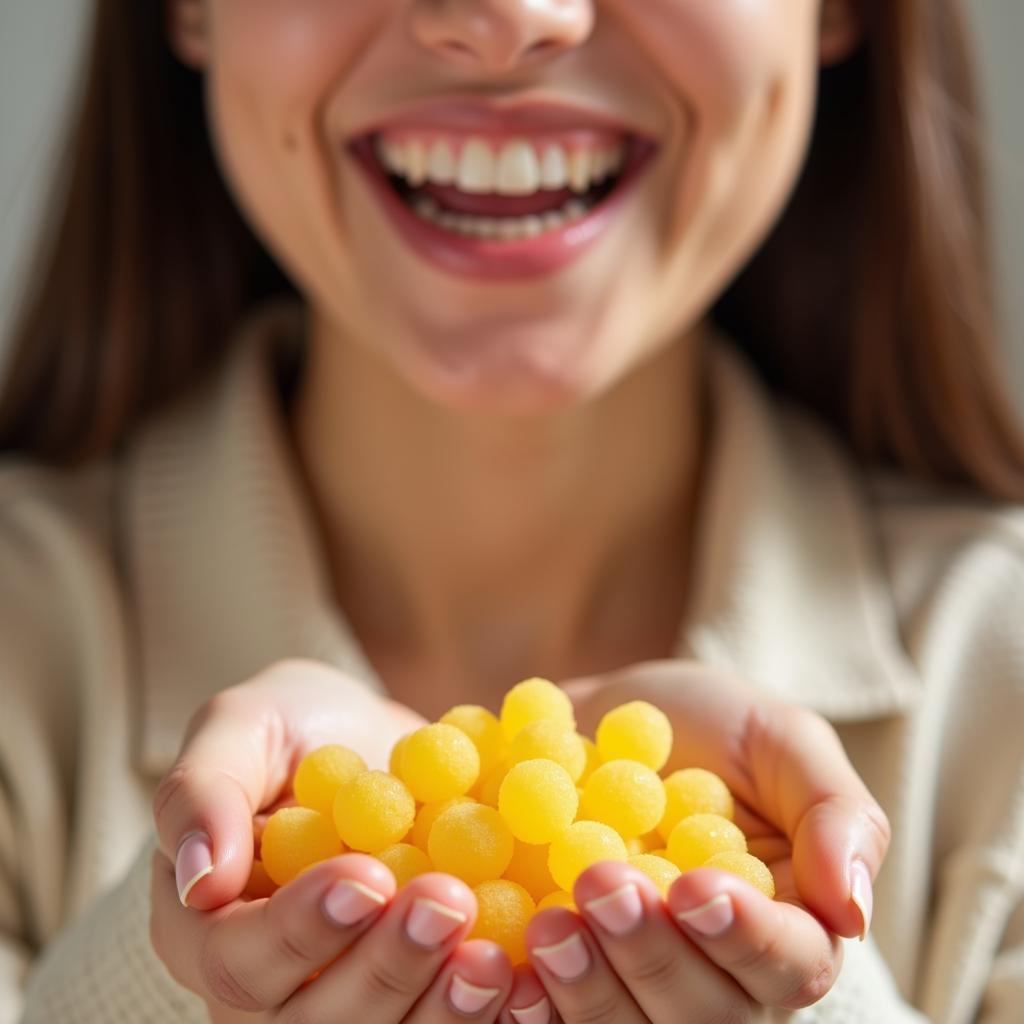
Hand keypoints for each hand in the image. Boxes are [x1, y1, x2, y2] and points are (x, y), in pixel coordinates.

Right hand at [150, 659, 514, 1020]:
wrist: (367, 744)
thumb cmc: (290, 729)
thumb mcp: (240, 728)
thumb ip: (203, 790)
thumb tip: (197, 878)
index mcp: (208, 931)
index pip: (240, 958)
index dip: (302, 929)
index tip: (367, 876)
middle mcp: (270, 991)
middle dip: (385, 970)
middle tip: (449, 903)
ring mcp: (341, 1001)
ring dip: (439, 1012)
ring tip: (494, 959)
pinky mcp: (410, 997)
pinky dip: (482, 1013)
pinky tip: (524, 980)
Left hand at [517, 658, 889, 1021]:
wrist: (614, 721)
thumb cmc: (714, 728)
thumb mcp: (783, 741)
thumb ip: (835, 814)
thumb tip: (853, 910)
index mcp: (785, 928)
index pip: (790, 965)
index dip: (746, 939)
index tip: (695, 888)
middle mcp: (718, 977)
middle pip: (703, 1013)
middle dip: (651, 954)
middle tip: (600, 885)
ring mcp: (641, 984)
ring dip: (586, 988)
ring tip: (547, 923)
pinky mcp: (573, 975)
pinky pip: (555, 1016)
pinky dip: (530, 1006)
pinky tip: (501, 974)